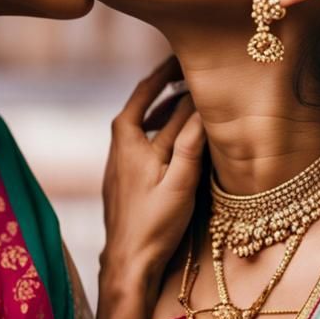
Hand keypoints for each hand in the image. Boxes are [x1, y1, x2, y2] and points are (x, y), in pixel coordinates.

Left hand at [89, 58, 204, 318]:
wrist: (127, 262)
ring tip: (187, 101)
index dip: (165, 71)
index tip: (183, 55)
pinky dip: (160, 130)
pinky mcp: (125, 177)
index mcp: (128, 139)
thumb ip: (190, 143)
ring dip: (164, 110)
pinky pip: (143, 141)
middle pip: (144, 105)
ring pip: (144, 124)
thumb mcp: (179, 182)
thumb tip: (200, 106)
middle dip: (168, 88)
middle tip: (192, 74)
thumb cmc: (154, 224)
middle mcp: (119, 145)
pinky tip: (174, 140)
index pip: (147, 91)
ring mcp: (120, 162)